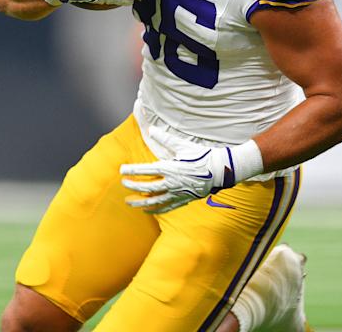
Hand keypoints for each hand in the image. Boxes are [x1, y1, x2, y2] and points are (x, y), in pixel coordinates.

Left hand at [120, 127, 260, 213]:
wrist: (220, 170)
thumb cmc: (201, 155)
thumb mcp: (182, 145)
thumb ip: (165, 138)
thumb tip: (151, 129)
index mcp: (169, 168)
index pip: (144, 170)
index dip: (131, 170)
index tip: (121, 170)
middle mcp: (170, 182)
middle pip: (146, 187)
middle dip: (133, 186)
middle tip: (124, 184)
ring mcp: (177, 193)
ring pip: (154, 201)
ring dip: (140, 202)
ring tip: (129, 203)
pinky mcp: (183, 199)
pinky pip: (166, 207)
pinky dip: (156, 210)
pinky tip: (148, 211)